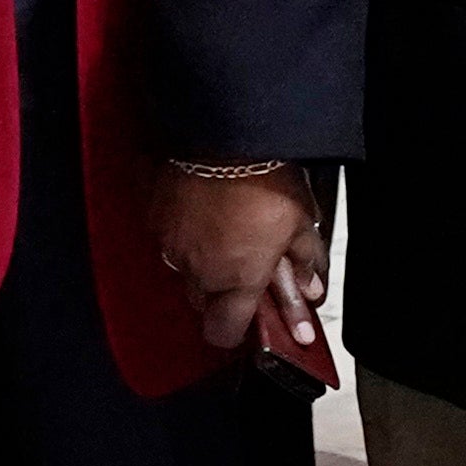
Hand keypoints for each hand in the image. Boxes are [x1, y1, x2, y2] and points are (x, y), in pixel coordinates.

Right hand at [156, 170, 330, 361]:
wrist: (222, 132)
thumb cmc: (263, 178)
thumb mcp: (299, 222)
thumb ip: (304, 263)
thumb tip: (310, 287)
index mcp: (236, 280)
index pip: (223, 333)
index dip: (235, 332)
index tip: (250, 320)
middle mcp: (197, 270)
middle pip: (203, 302)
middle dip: (222, 291)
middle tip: (244, 265)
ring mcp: (170, 243)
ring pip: (183, 269)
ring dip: (201, 261)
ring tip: (223, 231)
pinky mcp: (154, 215)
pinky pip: (167, 236)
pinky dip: (183, 230)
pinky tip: (201, 211)